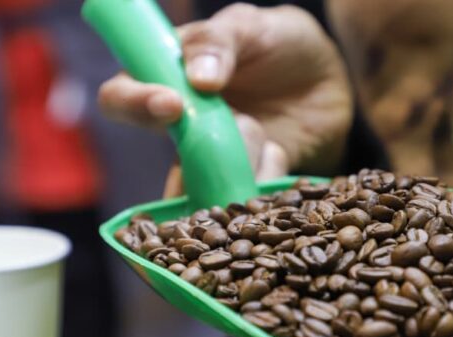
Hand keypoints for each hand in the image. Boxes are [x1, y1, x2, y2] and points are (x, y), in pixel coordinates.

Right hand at [98, 3, 352, 195]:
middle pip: (160, 162)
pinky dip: (264, 179)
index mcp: (168, 80)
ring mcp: (218, 159)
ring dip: (228, 178)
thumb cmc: (281, 41)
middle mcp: (185, 128)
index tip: (170, 105)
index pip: (122, 95)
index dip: (134, 103)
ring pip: (204, 189)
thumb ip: (219, 42)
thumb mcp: (251, 26)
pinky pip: (248, 195)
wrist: (329, 77)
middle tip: (218, 153)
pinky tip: (280, 154)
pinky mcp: (250, 178)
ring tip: (262, 149)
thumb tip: (197, 78)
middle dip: (185, 171)